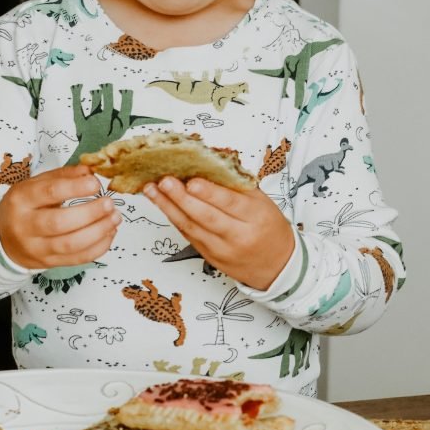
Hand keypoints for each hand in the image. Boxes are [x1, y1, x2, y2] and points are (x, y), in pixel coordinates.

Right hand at [0, 165, 120, 268]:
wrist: (3, 240)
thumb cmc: (25, 207)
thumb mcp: (35, 185)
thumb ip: (63, 176)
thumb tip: (91, 171)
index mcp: (21, 200)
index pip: (49, 193)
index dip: (76, 188)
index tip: (96, 183)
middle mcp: (26, 226)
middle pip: (60, 223)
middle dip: (90, 213)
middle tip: (109, 203)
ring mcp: (37, 248)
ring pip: (70, 244)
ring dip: (98, 231)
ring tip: (115, 218)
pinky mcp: (49, 264)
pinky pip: (78, 259)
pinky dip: (98, 247)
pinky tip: (109, 233)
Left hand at [143, 177, 294, 290]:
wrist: (276, 266)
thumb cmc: (269, 229)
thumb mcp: (263, 203)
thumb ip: (238, 186)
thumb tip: (210, 163)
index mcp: (256, 217)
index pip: (230, 203)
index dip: (209, 193)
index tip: (191, 180)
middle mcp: (238, 235)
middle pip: (206, 217)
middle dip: (181, 198)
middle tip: (164, 181)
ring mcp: (221, 249)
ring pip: (191, 227)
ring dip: (168, 207)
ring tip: (152, 189)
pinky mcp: (208, 256)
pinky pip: (188, 234)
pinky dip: (173, 218)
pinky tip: (161, 204)